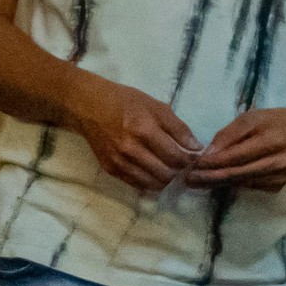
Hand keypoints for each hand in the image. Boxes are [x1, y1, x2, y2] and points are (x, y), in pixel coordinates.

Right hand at [68, 76, 200, 192]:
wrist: (88, 106)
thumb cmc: (126, 102)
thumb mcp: (156, 106)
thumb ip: (178, 128)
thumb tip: (196, 147)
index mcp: (144, 130)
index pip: (175, 156)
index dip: (189, 161)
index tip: (195, 159)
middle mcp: (130, 149)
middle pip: (165, 173)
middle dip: (179, 172)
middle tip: (185, 167)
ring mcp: (119, 161)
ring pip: (151, 182)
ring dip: (166, 180)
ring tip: (172, 171)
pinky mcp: (110, 168)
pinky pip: (136, 184)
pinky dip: (149, 182)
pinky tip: (156, 174)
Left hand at [186, 106, 285, 191]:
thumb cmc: (282, 120)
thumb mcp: (255, 117)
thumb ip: (230, 134)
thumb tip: (208, 153)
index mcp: (271, 140)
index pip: (234, 156)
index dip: (211, 163)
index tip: (191, 165)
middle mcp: (278, 162)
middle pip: (236, 174)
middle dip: (209, 178)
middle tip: (187, 180)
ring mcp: (281, 176)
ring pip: (242, 183)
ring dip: (218, 184)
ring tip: (197, 183)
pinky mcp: (281, 185)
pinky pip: (252, 186)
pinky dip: (234, 184)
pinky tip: (218, 182)